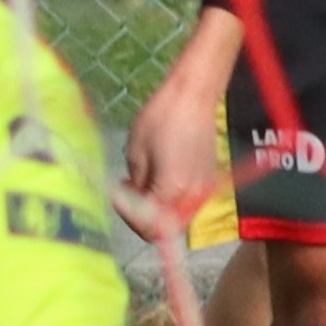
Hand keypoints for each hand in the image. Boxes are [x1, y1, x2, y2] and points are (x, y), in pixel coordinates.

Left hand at [118, 70, 224, 245]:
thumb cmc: (162, 117)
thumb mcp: (136, 151)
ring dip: (158, 210)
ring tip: (140, 186)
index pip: (148, 225)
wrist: (194, 96)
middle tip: (127, 196)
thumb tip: (136, 197)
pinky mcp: (209, 180)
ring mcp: (204, 190)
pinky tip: (159, 179)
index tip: (116, 197)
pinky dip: (172, 200)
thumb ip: (137, 185)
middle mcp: (192, 196)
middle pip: (166, 228)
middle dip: (144, 218)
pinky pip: (187, 203)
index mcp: (171, 190)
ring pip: (178, 218)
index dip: (128, 216)